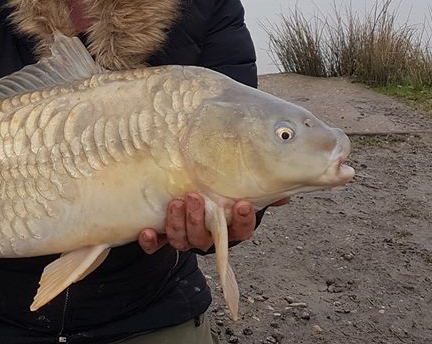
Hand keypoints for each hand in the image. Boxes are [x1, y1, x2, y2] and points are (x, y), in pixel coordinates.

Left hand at [138, 194, 289, 253]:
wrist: (188, 194)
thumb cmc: (219, 189)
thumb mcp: (238, 185)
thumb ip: (260, 186)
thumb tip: (283, 187)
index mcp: (230, 227)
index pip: (242, 230)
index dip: (243, 220)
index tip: (242, 204)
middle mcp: (208, 237)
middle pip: (205, 238)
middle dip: (199, 219)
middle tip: (194, 197)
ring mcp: (185, 238)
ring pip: (182, 240)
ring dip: (178, 224)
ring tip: (176, 202)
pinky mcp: (163, 237)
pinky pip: (156, 246)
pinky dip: (151, 241)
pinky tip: (147, 231)